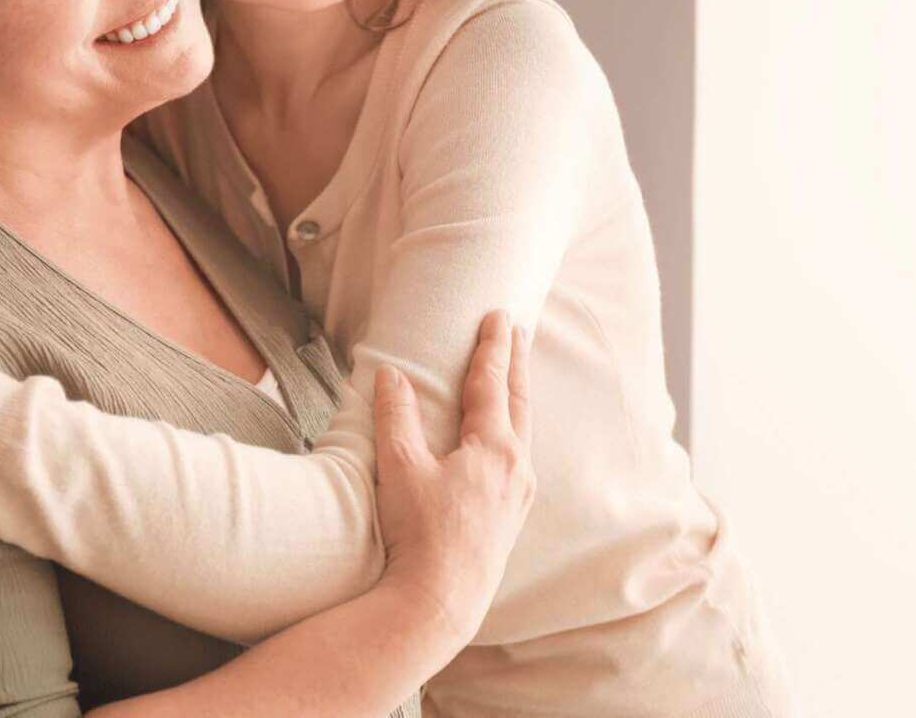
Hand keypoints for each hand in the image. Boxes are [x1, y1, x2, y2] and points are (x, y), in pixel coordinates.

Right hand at [370, 309, 534, 647]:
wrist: (439, 600)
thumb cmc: (420, 534)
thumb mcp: (401, 468)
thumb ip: (397, 417)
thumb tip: (392, 375)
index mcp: (493, 448)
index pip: (492, 383)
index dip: (492, 347)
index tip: (497, 315)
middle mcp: (516, 467)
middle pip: (519, 401)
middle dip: (515, 363)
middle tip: (515, 330)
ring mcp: (518, 494)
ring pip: (523, 429)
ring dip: (517, 395)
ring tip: (513, 374)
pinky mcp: (511, 516)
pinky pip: (519, 455)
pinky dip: (513, 429)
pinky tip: (505, 436)